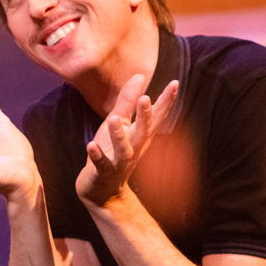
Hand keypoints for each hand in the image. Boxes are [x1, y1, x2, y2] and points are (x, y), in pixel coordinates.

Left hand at [76, 75, 178, 206]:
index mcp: (139, 135)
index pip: (156, 117)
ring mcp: (119, 162)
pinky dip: (97, 155)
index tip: (174, 83)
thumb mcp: (119, 121)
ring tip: (114, 119)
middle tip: (146, 99)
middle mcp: (134, 148)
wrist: (102, 190)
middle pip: (144, 132)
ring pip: (124, 150)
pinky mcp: (102, 172)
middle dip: (146, 117)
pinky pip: (101, 164)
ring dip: (120, 136)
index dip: (165, 101)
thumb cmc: (111, 150)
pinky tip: (91, 145)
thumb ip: (128, 100)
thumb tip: (140, 75)